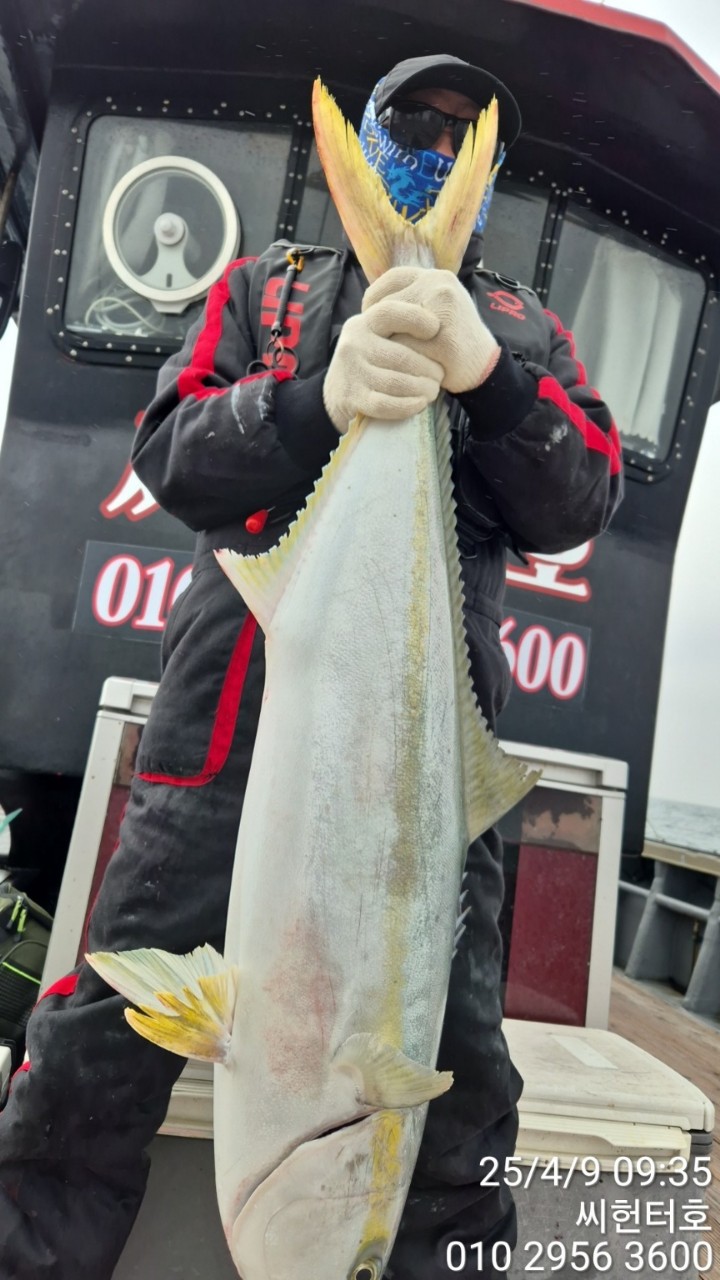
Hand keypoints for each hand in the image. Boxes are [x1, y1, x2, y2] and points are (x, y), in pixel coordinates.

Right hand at [323, 297, 444, 434]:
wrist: (336, 395)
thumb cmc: (369, 363)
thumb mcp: (375, 337)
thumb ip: (398, 329)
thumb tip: (442, 324)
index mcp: (363, 324)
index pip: (389, 313)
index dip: (416, 318)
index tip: (436, 329)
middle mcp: (354, 345)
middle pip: (401, 356)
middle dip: (428, 368)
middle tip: (440, 375)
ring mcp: (351, 372)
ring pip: (396, 382)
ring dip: (422, 389)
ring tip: (433, 390)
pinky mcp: (352, 398)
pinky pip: (386, 404)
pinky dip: (408, 405)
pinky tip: (420, 403)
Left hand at [362, 267, 500, 393]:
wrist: (482, 365)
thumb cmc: (451, 338)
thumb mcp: (434, 306)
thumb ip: (410, 298)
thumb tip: (369, 305)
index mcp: (435, 276)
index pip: (391, 277)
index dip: (375, 298)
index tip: (368, 316)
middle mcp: (439, 286)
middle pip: (387, 303)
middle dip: (377, 324)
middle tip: (377, 341)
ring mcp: (442, 310)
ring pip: (392, 326)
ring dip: (386, 343)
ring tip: (388, 354)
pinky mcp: (442, 338)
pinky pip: (404, 348)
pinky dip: (398, 360)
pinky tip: (401, 367)